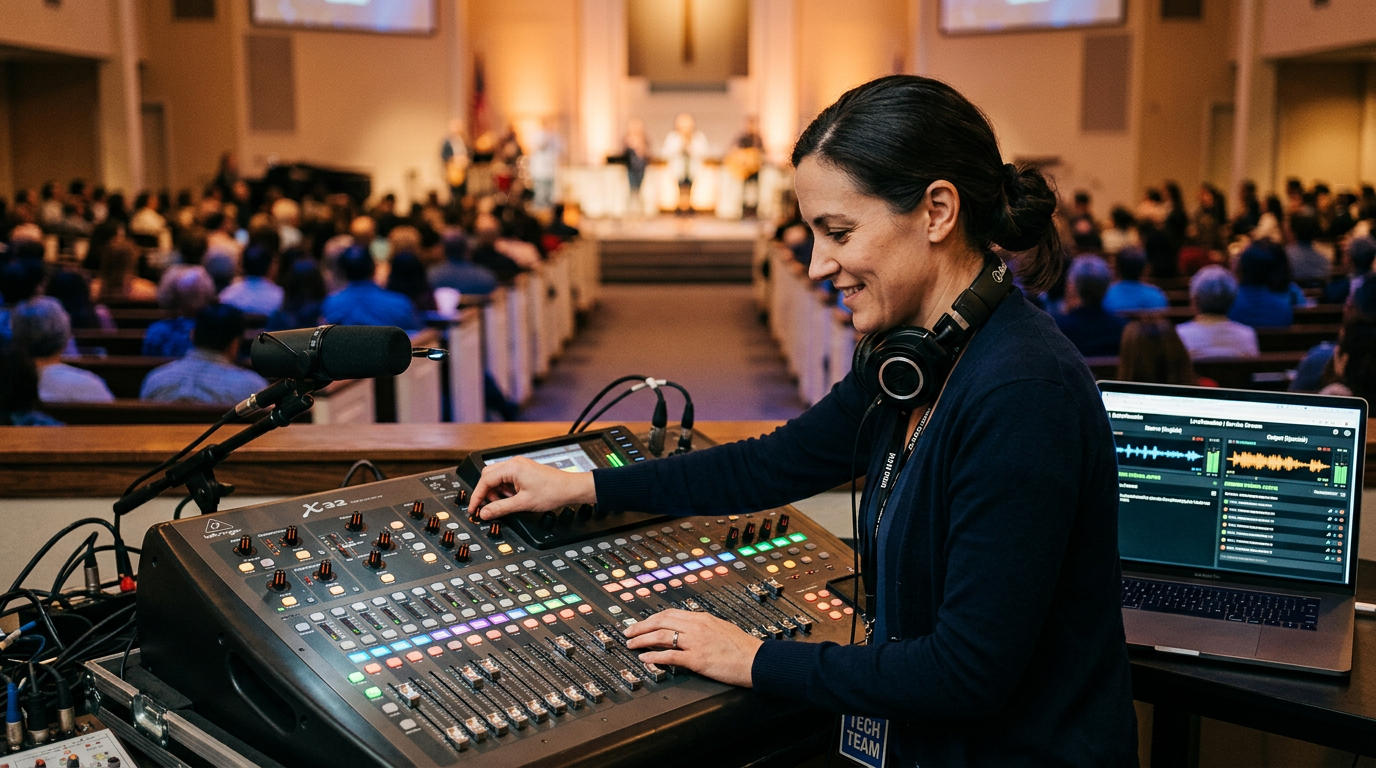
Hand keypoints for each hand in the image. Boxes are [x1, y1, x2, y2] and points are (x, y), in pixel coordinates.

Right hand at [467, 457, 596, 519]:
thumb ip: (500, 508)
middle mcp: (514, 463)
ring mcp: (519, 466)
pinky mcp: (524, 470)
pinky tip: (515, 498)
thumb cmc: (552, 492)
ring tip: (510, 502)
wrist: (570, 488)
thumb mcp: (522, 503)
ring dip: (498, 492)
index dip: (477, 495)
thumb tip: (484, 513)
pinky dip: (506, 489)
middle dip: (487, 492)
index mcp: (512, 467)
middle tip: (492, 506)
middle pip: (488, 476)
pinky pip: (507, 479)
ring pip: (497, 478)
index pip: (485, 480)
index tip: (474, 508)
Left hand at [623, 608, 762, 687]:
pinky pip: (670, 656)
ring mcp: (696, 642)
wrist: (757, 660)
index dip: (651, 618)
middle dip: (641, 626)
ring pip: (661, 636)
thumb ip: (704, 627)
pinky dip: (654, 657)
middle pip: (661, 621)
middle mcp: (696, 627)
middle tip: (628, 632)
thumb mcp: (722, 628)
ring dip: (642, 640)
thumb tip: (690, 629)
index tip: (641, 623)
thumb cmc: (744, 647)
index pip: (670, 614)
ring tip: (631, 645)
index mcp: (702, 618)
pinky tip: (645, 659)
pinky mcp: (697, 659)